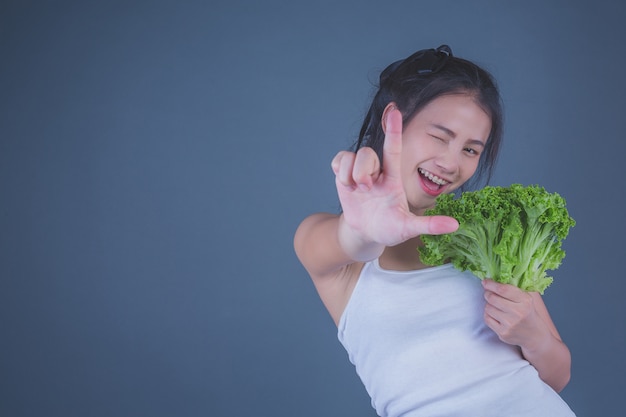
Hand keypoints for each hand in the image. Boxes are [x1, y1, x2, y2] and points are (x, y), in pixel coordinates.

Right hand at [331, 107, 458, 247]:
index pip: (393, 148)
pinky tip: (347, 186)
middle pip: (368, 153)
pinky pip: (339, 160)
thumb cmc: (389, 229)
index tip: (395, 111)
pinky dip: (340, 172)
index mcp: (393, 177)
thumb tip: (455, 225)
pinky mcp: (345, 175)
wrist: (366, 234)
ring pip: (352, 156)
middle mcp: (377, 170)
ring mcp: (360, 172)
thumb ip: (429, 225)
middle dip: (364, 171)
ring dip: (351, 175)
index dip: (394, 130)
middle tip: (367, 189)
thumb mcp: (408, 228)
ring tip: (357, 191)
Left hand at [482, 279, 550, 350]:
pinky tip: (494, 314)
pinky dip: (488, 314)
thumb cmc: (528, 314)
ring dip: (488, 304)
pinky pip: (487, 318)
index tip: (485, 281)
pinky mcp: (503, 333)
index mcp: (525, 301)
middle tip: (488, 293)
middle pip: (493, 298)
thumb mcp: (527, 299)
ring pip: (488, 308)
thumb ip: (514, 288)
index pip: (503, 289)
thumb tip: (494, 278)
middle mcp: (518, 313)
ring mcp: (510, 324)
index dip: (491, 284)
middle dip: (487, 293)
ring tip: (494, 305)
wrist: (535, 336)